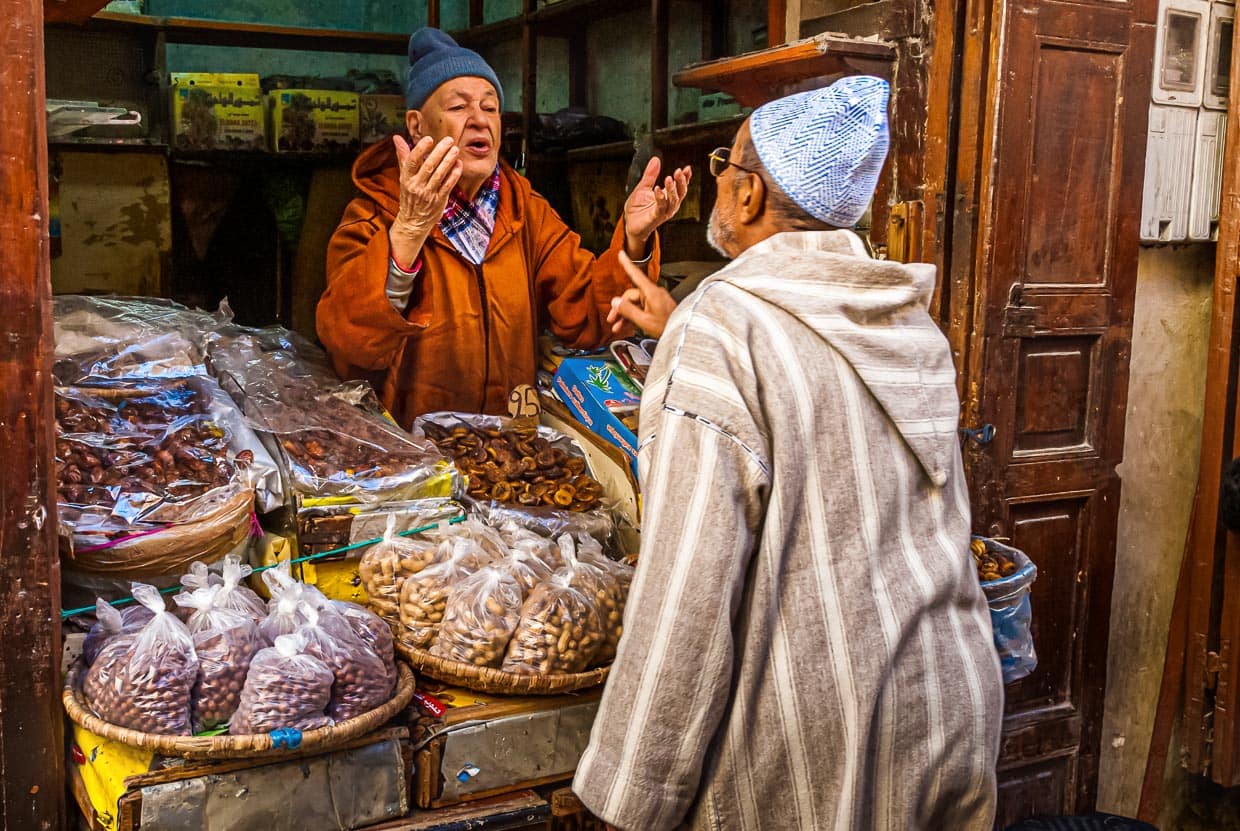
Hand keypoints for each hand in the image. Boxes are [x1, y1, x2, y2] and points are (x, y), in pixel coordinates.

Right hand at [389, 135, 462, 267]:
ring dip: (449, 161)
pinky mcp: (439, 200)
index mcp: (406, 178)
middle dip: (439, 152)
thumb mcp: (403, 176)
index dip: (420, 149)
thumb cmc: (409, 195)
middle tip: (449, 140)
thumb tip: (396, 137)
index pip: (412, 161)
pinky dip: (454, 174)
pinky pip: (448, 185)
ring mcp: (428, 194)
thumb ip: (402, 156)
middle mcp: (416, 185)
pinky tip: (459, 164)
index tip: (429, 138)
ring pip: (440, 175)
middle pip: (429, 166)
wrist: (413, 222)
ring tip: (455, 149)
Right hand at [608, 251, 677, 337]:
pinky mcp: (657, 308)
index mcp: (651, 292)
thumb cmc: (668, 326)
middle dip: (620, 308)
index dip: (627, 264)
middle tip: (612, 319)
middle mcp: (653, 294)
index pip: (636, 274)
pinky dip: (634, 317)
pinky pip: (642, 309)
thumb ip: (628, 310)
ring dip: (625, 315)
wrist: (681, 334)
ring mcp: (656, 300)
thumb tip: (616, 302)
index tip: (621, 254)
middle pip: (631, 296)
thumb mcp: (644, 320)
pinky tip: (627, 326)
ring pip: (635, 304)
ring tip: (617, 327)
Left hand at [623, 157, 691, 256]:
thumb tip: (656, 159)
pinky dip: (660, 198)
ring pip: (673, 201)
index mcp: (668, 197)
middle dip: (681, 182)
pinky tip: (658, 190)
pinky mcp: (656, 218)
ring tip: (669, 178)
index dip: (685, 178)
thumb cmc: (638, 208)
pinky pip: (661, 208)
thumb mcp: (643, 187)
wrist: (629, 224)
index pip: (680, 186)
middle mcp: (669, 205)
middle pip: (680, 193)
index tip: (687, 168)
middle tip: (679, 171)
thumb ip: (650, 174)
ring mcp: (664, 212)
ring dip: (672, 189)